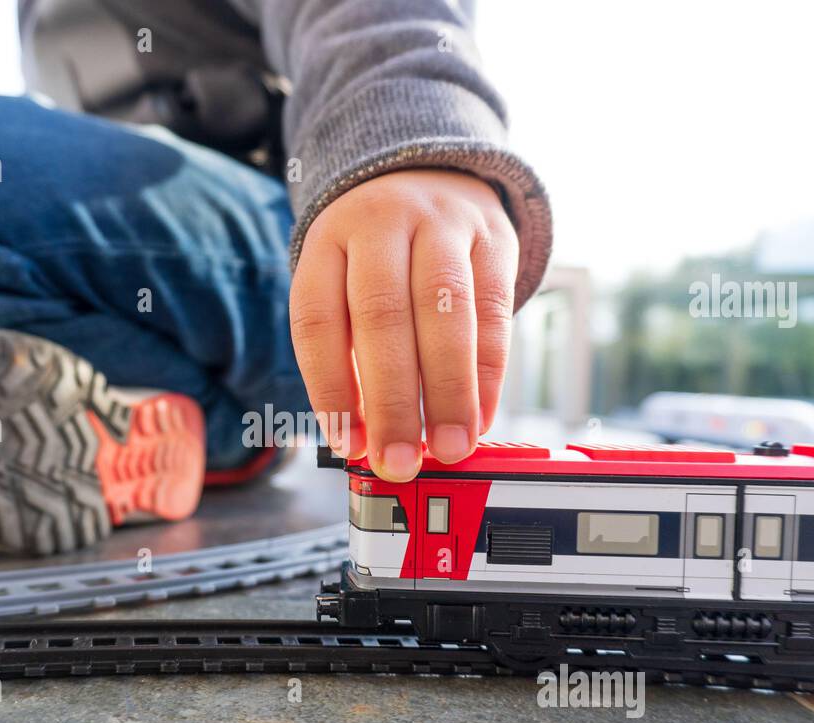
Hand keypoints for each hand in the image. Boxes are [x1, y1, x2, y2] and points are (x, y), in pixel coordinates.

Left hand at [290, 169, 518, 481]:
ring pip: (446, 313)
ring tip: (448, 447)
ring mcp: (441, 225)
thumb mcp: (344, 283)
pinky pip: (493, 311)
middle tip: (400, 459)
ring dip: (448, 393)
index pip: (319, 320)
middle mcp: (381, 224)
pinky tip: (480, 415)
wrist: (430, 172)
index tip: (349, 444)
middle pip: (383, 318)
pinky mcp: (494, 238)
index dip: (331, 389)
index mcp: (328, 241)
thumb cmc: (377, 255)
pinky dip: (488, 373)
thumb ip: (349, 353)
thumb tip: (366, 439)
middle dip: (393, 401)